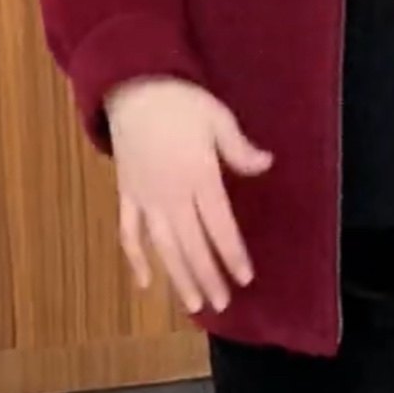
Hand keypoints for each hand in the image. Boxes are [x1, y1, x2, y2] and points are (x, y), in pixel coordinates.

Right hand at [108, 78, 271, 313]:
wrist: (132, 87)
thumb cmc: (181, 101)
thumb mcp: (218, 118)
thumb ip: (240, 148)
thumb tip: (267, 164)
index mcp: (199, 176)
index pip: (220, 226)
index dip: (232, 254)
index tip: (245, 278)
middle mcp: (172, 195)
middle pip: (192, 245)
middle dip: (208, 277)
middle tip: (222, 305)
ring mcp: (146, 198)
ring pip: (163, 247)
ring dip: (178, 277)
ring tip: (193, 305)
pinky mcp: (126, 195)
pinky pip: (129, 233)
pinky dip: (135, 259)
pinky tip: (144, 283)